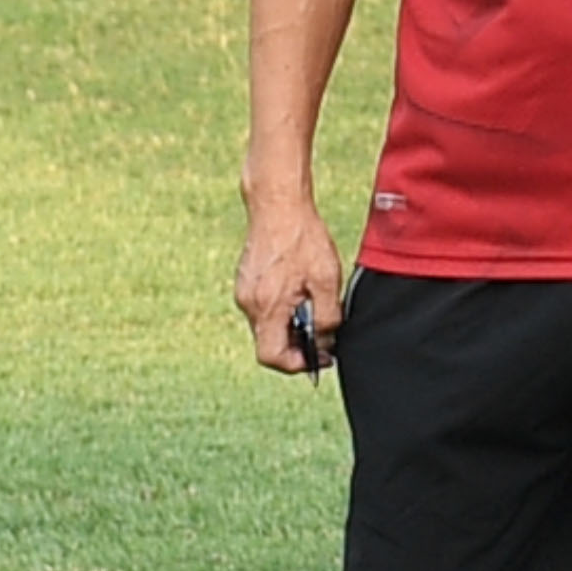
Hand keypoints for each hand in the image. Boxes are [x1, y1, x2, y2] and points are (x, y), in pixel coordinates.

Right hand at [235, 194, 343, 374]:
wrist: (278, 206)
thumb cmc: (304, 240)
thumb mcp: (327, 282)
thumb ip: (327, 318)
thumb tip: (325, 342)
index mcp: (265, 307)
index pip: (271, 356)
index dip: (296, 364)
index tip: (319, 358)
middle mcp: (248, 303)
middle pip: (270, 343)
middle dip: (298, 346)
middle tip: (326, 337)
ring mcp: (244, 291)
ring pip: (268, 326)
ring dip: (292, 328)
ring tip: (317, 311)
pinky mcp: (247, 281)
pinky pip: (264, 309)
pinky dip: (284, 312)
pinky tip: (303, 296)